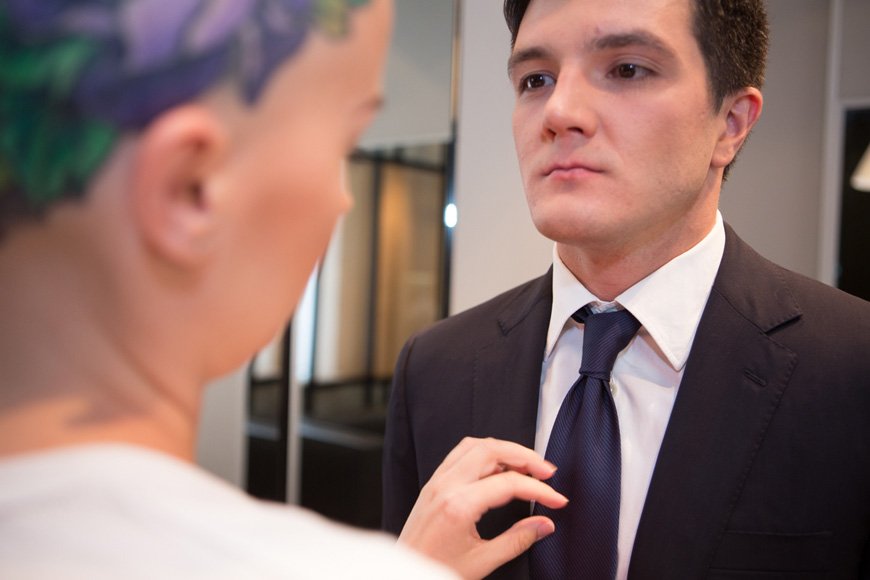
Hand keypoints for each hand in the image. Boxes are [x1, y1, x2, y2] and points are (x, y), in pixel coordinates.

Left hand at [398, 437, 567, 579]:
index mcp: (458, 505)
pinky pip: (460, 453)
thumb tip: (546, 524)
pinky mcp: (432, 483)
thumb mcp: (482, 562)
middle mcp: (445, 486)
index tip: (557, 500)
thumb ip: (517, 540)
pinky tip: (499, 466)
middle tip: (547, 471)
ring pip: (475, 445)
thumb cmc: (437, 570)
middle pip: (491, 450)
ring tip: (527, 465)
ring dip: (504, 450)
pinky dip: (484, 452)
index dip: (539, 490)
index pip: (508, 484)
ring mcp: (436, 481)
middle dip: (524, 456)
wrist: (405, 575)